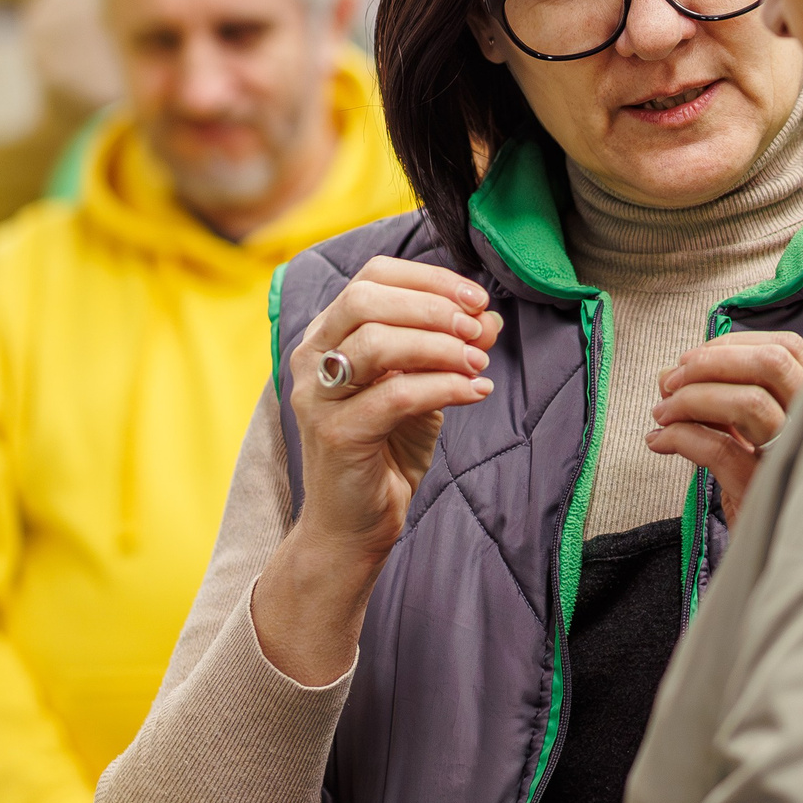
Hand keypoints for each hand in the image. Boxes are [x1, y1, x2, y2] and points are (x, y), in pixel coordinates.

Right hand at [254, 258, 502, 685]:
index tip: (477, 298)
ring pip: (377, 343)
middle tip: (477, 328)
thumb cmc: (386, 451)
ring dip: (439, 346)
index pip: (372, 276)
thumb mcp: (424, 388)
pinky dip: (444, 387)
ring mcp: (318, 396)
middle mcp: (312, 358)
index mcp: (328, 335)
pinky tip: (476, 393)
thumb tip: (491, 316)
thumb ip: (450, 348)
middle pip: (366, 299)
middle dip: (433, 307)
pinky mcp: (336, 433)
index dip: (428, 279)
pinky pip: (395, 395)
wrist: (356, 526)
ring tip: (478, 364)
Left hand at [647, 329, 802, 524]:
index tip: (694, 357)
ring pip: (748, 402)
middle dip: (711, 362)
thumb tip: (668, 374)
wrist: (772, 553)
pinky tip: (660, 441)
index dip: (734, 345)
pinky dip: (680, 437)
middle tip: (673, 379)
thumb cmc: (759, 489)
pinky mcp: (763, 490)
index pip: (787, 349)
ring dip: (692, 398)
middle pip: (772, 364)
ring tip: (662, 414)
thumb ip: (715, 402)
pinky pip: (718, 450)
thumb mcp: (743, 438)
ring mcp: (791, 457)